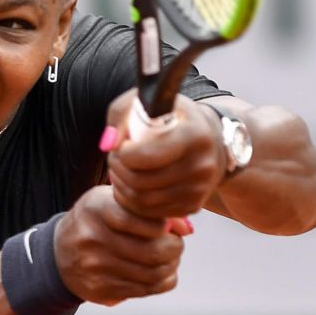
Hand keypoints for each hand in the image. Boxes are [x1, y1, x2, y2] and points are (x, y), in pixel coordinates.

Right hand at [53, 185, 183, 305]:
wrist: (58, 253)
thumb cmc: (95, 221)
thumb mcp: (113, 202)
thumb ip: (148, 208)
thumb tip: (188, 228)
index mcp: (96, 208)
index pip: (142, 220)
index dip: (165, 225)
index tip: (166, 226)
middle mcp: (93, 238)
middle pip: (153, 251)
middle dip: (175, 248)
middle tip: (175, 244)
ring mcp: (95, 267)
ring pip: (153, 274)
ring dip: (171, 266)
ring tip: (170, 258)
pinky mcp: (100, 289)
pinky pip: (145, 290)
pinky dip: (162, 281)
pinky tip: (161, 272)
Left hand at [104, 89, 225, 219]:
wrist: (207, 139)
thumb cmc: (170, 117)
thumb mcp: (147, 102)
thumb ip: (121, 115)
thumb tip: (108, 144)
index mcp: (194, 136)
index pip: (146, 156)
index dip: (123, 153)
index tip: (120, 145)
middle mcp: (202, 166)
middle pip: (141, 181)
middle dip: (117, 170)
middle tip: (113, 158)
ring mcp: (199, 189)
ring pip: (142, 201)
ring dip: (121, 186)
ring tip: (118, 170)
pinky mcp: (193, 206)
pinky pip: (151, 212)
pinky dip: (132, 201)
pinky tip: (129, 184)